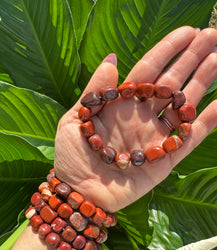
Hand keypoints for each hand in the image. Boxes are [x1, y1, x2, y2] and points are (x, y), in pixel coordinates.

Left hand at [54, 26, 216, 211]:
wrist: (80, 192)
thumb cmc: (71, 156)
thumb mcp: (75, 119)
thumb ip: (95, 90)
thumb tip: (112, 58)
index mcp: (121, 104)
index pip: (148, 70)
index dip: (167, 50)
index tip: (188, 32)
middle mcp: (142, 116)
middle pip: (172, 82)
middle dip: (192, 58)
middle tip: (212, 36)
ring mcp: (156, 136)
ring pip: (184, 104)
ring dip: (203, 81)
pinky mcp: (166, 158)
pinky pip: (190, 137)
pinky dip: (208, 121)